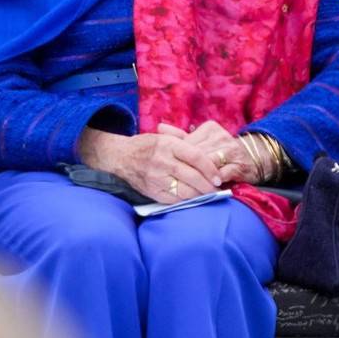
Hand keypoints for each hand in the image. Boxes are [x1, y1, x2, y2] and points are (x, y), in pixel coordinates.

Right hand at [78, 128, 222, 203]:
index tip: (218, 177)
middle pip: (192, 176)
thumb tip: (208, 152)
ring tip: (209, 196)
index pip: (196, 157)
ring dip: (200, 196)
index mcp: (167, 144)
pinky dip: (186, 201)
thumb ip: (185, 141)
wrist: (120, 157)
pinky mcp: (152, 191)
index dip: (210, 168)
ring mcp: (156, 178)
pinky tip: (193, 200)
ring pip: (185, 191)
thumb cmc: (147, 146)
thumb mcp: (164, 136)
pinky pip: (174, 199)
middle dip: (209, 186)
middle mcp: (162, 161)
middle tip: (217, 190)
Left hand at [157, 121, 262, 184]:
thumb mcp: (203, 140)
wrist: (254, 158)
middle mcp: (221, 137)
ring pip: (208, 165)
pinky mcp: (240, 166)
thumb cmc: (222, 152)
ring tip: (186, 186)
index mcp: (210, 129)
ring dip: (198, 177)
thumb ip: (181, 136)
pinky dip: (212, 183)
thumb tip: (159, 128)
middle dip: (186, 168)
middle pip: (196, 154)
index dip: (179, 157)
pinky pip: (222, 175)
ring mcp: (231, 151)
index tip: (169, 167)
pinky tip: (205, 189)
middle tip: (173, 179)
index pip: (188, 143)